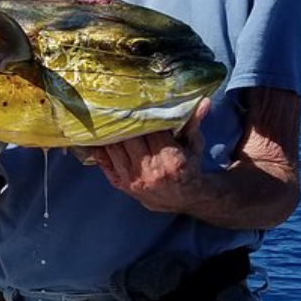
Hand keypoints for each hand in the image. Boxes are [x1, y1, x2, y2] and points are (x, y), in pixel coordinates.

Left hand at [91, 98, 209, 212]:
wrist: (181, 198)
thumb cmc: (188, 167)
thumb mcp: (194, 145)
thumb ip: (193, 123)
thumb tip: (204, 102)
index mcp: (170, 160)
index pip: (150, 131)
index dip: (142, 116)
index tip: (136, 102)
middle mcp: (149, 171)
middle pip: (129, 138)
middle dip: (123, 121)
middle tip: (117, 104)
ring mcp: (132, 179)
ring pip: (113, 148)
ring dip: (109, 131)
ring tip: (105, 115)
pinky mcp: (121, 183)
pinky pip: (103, 162)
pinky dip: (99, 147)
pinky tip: (96, 134)